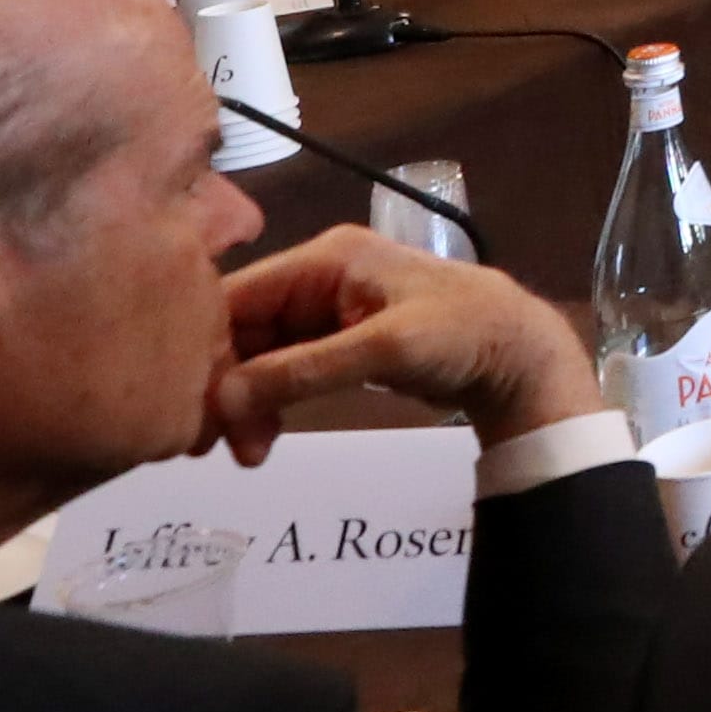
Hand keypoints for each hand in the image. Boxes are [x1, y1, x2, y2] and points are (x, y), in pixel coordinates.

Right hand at [209, 228, 604, 457]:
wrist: (518, 353)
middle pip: (241, 328)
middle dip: (225, 385)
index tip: (191, 411)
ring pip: (258, 353)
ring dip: (245, 401)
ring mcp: (326, 307)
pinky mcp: (337, 339)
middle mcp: (318, 275)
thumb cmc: (461, 334)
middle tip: (214, 447)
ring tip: (246, 453)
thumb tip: (224, 400)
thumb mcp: (385, 349)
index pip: (235, 297)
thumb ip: (304, 371)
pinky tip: (261, 440)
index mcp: (325, 258)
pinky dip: (269, 402)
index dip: (206, 352)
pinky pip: (283, 367)